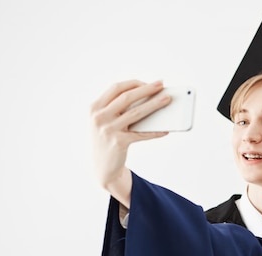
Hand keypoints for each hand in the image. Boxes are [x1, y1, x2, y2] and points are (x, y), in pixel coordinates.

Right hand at [90, 80, 170, 206]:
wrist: (101, 168)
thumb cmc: (108, 140)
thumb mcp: (106, 122)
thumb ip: (120, 109)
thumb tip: (149, 98)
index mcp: (94, 107)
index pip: (116, 88)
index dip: (134, 83)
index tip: (149, 82)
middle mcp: (99, 117)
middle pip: (127, 97)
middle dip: (147, 89)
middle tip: (162, 85)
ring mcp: (108, 129)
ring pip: (137, 112)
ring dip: (155, 104)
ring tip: (167, 99)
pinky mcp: (119, 142)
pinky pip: (142, 133)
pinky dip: (155, 131)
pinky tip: (166, 129)